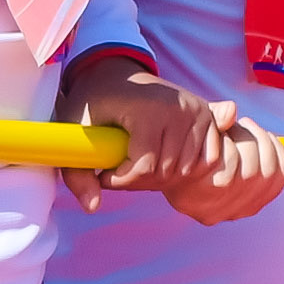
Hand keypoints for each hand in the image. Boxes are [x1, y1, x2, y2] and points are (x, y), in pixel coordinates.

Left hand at [63, 51, 283, 226]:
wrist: (116, 75)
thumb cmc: (92, 103)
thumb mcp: (75, 130)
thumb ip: (77, 173)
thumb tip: (92, 208)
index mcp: (147, 108)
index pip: (144, 166)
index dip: (121, 179)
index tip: (104, 173)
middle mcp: (178, 108)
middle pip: (166, 171)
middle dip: (138, 181)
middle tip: (120, 168)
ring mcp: (196, 111)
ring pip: (185, 170)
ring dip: (160, 177)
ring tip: (138, 162)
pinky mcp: (207, 116)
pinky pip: (205, 160)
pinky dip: (184, 168)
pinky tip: (163, 158)